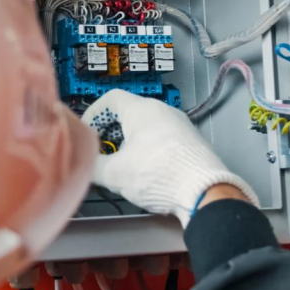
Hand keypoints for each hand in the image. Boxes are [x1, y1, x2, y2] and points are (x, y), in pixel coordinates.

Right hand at [82, 90, 258, 226]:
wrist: (203, 191)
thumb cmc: (158, 174)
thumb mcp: (114, 174)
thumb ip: (93, 166)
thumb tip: (87, 166)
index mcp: (141, 109)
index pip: (111, 98)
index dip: (94, 114)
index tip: (86, 131)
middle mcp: (163, 111)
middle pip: (129, 113)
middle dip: (111, 131)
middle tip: (101, 151)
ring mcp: (181, 125)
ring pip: (147, 127)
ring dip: (130, 142)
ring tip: (123, 165)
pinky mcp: (192, 142)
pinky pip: (164, 139)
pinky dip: (150, 149)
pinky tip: (147, 171)